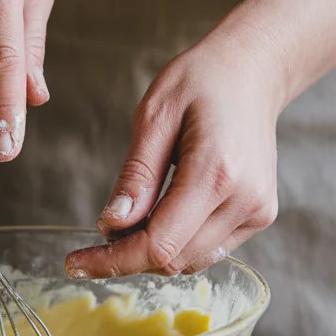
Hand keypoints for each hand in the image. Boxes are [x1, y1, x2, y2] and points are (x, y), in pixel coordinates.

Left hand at [65, 28, 283, 278]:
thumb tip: (111, 226)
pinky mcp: (260, 216)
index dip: (113, 261)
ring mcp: (258, 211)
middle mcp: (245, 199)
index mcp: (217, 172)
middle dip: (127, 257)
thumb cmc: (201, 81)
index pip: (160, 244)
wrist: (254, 71)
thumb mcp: (155, 115)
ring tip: (129, 223)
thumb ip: (136, 175)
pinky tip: (161, 217)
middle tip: (94, 240)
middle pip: (174, 260)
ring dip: (152, 254)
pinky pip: (209, 250)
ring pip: (191, 262)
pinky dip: (178, 244)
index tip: (75, 263)